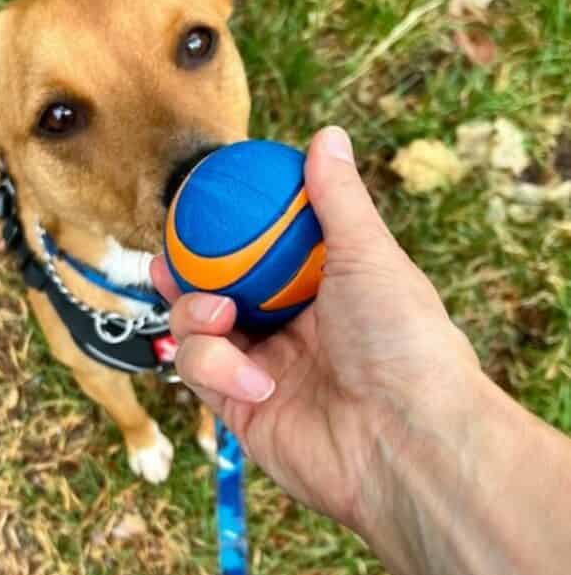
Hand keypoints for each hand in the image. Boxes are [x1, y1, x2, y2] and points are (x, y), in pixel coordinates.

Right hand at [152, 127, 479, 535]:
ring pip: (197, 331)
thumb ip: (338, 198)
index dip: (226, 237)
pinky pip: (200, 373)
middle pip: (217, 294)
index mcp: (319, 293)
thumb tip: (327, 135)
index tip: (199, 212)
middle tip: (166, 262)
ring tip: (221, 316)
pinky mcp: (241, 412)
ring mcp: (262, 372)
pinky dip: (217, 367)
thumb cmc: (402, 339)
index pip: (260, 258)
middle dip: (186, 279)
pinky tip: (255, 382)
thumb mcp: (369, 255)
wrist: (407, 439)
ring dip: (196, 315)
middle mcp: (288, 331)